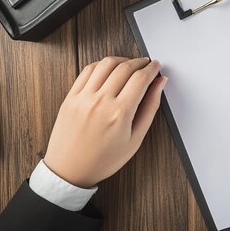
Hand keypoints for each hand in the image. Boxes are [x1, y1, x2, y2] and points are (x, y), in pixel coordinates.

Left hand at [44, 57, 167, 187]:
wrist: (69, 170)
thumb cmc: (103, 159)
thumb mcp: (135, 139)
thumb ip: (150, 107)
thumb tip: (160, 84)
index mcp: (119, 114)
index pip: (141, 78)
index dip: (152, 69)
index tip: (157, 67)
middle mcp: (100, 102)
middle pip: (125, 67)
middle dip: (140, 62)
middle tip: (146, 64)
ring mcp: (83, 98)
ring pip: (106, 64)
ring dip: (122, 60)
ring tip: (129, 65)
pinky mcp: (71, 97)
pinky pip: (87, 70)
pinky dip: (102, 64)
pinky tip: (109, 69)